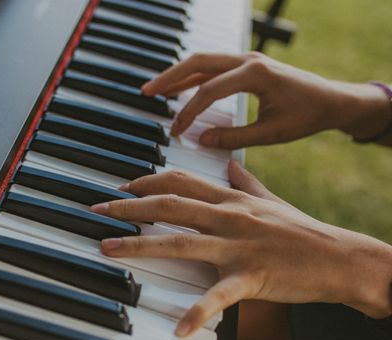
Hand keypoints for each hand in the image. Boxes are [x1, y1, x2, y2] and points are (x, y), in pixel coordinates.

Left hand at [90, 163, 391, 336]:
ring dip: (139, 246)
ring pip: (181, 242)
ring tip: (107, 249)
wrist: (340, 257)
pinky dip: (198, 312)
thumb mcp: (270, 199)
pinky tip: (178, 329)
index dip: (148, 182)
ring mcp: (239, 246)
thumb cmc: (302, 231)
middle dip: (129, 207)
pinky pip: (220, 296)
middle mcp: (230, 217)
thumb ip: (245, 181)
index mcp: (232, 200)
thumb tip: (228, 164)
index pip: (181, 182)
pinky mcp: (252, 277)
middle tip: (98, 211)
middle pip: (170, 205)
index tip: (123, 187)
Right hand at [142, 52, 390, 148]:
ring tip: (154, 89)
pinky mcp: (247, 66)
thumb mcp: (271, 133)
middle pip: (198, 62)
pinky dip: (192, 76)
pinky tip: (179, 88)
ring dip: (177, 74)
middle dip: (169, 78)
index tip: (175, 132)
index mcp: (255, 74)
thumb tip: (201, 140)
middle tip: (146, 92)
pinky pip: (213, 67)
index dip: (188, 112)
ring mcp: (247, 59)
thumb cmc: (308, 115)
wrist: (333, 100)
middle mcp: (248, 60)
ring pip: (203, 62)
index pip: (208, 91)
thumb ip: (234, 138)